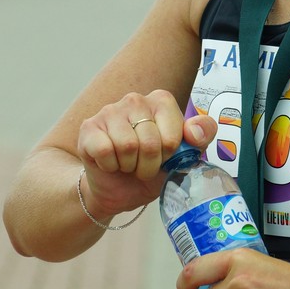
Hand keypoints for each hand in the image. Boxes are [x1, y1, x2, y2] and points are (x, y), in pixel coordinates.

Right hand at [76, 89, 215, 220]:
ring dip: (129, 166)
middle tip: (143, 165)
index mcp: (161, 101)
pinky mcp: (88, 127)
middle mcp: (135, 99)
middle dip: (148, 165)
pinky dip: (110, 166)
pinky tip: (110, 162)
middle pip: (150, 143)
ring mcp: (109, 110)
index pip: (173, 136)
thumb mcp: (183, 157)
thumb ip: (201, 137)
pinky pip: (104, 151)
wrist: (119, 189)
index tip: (163, 157)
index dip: (169, 156)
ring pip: (127, 147)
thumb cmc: (152, 168)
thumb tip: (194, 131)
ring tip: (127, 163)